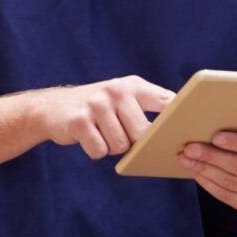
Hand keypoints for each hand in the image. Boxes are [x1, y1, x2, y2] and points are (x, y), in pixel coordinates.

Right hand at [34, 76, 174, 159]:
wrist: (52, 108)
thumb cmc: (98, 108)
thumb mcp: (123, 98)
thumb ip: (149, 108)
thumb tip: (176, 132)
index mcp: (134, 86)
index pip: (167, 102)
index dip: (178, 119)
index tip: (185, 132)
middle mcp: (117, 91)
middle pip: (142, 133)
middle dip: (133, 142)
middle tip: (119, 133)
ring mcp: (97, 104)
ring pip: (120, 146)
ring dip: (111, 146)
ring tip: (101, 132)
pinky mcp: (79, 121)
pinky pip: (99, 151)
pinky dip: (95, 150)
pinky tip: (88, 137)